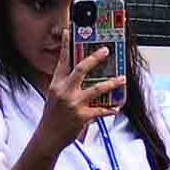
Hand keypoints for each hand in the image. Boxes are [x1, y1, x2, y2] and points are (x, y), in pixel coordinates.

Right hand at [36, 39, 127, 153]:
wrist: (48, 138)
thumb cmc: (52, 117)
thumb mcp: (53, 97)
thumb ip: (64, 84)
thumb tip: (78, 74)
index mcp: (56, 84)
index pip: (61, 61)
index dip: (65, 45)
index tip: (68, 31)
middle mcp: (64, 91)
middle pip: (81, 69)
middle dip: (95, 58)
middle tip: (106, 50)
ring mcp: (73, 104)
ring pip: (96, 89)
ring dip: (112, 83)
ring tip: (122, 79)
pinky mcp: (82, 116)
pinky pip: (100, 110)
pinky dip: (109, 109)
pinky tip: (117, 108)